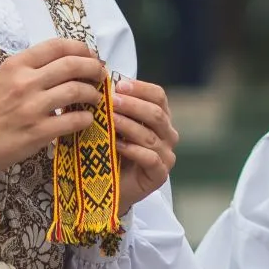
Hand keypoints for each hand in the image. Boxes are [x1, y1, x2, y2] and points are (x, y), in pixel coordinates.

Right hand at [0, 39, 105, 177]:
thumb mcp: (5, 79)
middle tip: (100, 75)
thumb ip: (32, 69)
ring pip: (76, 90)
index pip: (57, 46)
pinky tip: (86, 119)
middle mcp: (25, 82)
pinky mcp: (39, 132)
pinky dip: (86, 118)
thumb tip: (67, 63)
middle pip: (72, 65)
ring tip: (94, 98)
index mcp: (17, 65)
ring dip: (93, 93)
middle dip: (93, 68)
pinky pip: (74, 120)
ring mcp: (33, 107)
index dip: (81, 48)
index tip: (90, 56)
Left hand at [112, 77, 177, 211]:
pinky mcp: (160, 175)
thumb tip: (99, 82)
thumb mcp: (112, 125)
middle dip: (132, 105)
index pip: (158, 96)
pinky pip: (150, 158)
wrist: (109, 187)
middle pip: (156, 114)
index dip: (140, 88)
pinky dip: (132, 150)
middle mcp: (168, 135)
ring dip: (128, 125)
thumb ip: (112, 107)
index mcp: (160, 118)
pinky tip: (116, 144)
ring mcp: (166, 156)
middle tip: (111, 100)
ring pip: (150, 136)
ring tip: (109, 120)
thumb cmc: (110, 151)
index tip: (118, 84)